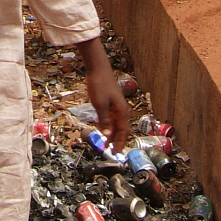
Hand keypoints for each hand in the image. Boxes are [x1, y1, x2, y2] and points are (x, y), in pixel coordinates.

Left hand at [77, 37, 129, 152]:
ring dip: (111, 133)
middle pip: (120, 129)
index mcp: (121, 111)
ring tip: (105, 142)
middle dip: (116, 140)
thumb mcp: (100, 105)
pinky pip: (110, 117)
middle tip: (110, 150)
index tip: (115, 152)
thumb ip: (104, 121)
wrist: (97, 68)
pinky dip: (107, 124)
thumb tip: (107, 136)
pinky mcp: (110, 101)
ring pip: (115, 123)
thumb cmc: (100, 85)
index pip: (123, 132)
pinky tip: (102, 128)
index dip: (120, 143)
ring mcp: (115, 105)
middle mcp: (121, 109)